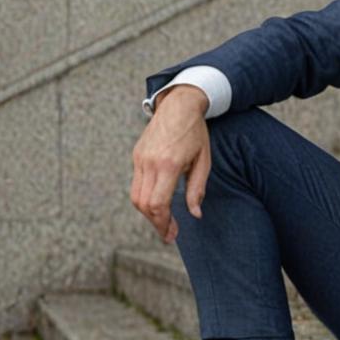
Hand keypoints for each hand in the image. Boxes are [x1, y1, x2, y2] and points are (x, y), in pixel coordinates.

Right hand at [130, 85, 210, 242]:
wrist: (179, 104)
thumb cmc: (195, 132)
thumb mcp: (203, 161)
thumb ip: (197, 189)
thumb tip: (195, 214)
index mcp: (168, 164)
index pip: (158, 204)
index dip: (163, 223)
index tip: (172, 235)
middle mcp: (149, 163)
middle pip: (143, 204)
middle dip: (155, 223)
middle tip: (169, 233)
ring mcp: (140, 158)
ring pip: (136, 196)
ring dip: (148, 213)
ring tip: (164, 221)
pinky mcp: (136, 156)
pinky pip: (136, 184)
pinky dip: (145, 198)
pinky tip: (158, 203)